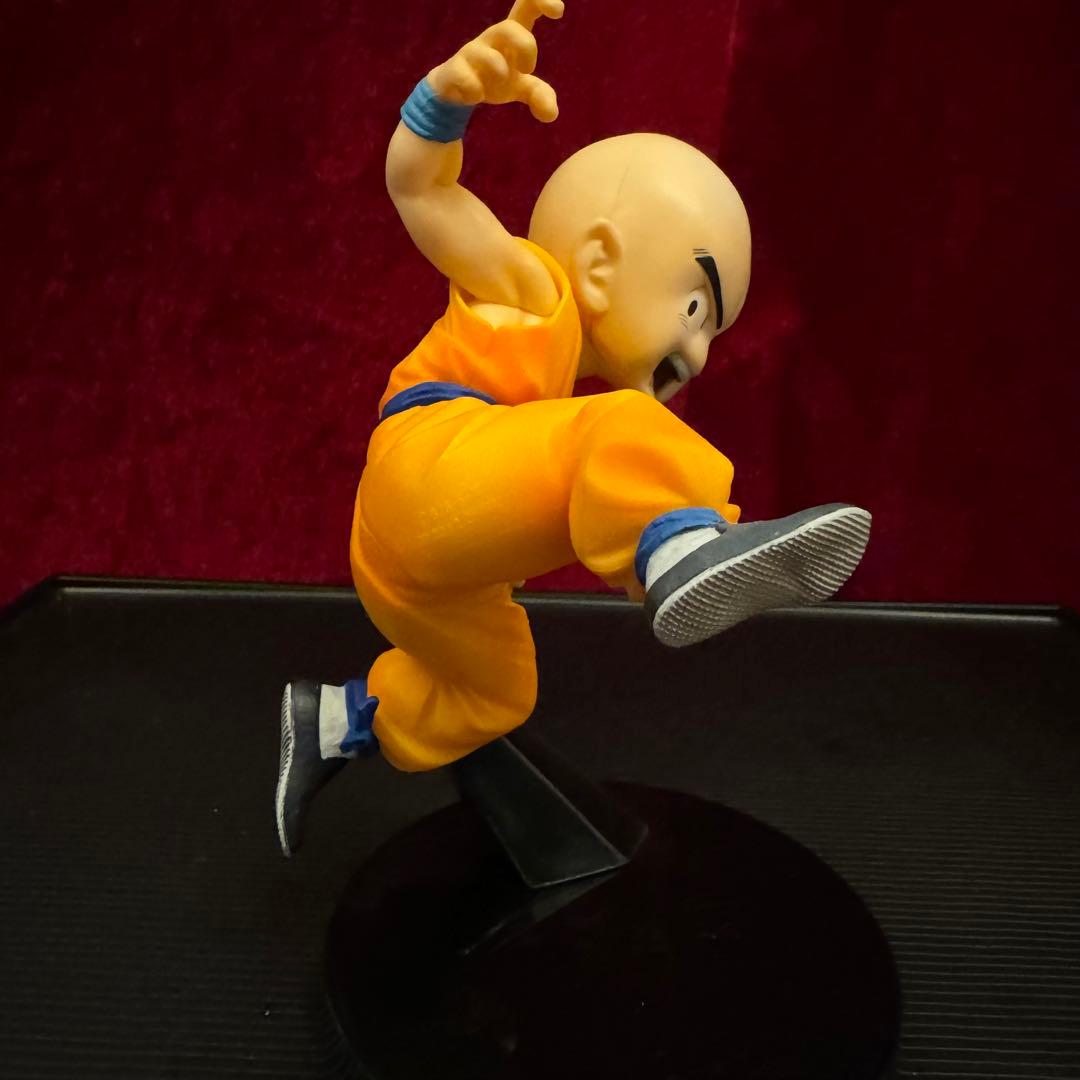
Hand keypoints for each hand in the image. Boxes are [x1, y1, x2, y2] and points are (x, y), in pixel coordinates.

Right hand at [428, 0, 563, 121]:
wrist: (455, 90)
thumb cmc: (493, 79)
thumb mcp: (520, 87)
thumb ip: (539, 95)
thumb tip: (551, 114)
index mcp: (511, 36)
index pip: (526, 5)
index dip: (542, 1)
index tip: (558, 11)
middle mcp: (491, 39)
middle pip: (509, 27)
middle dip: (525, 47)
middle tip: (527, 69)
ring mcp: (471, 54)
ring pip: (485, 53)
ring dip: (498, 69)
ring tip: (501, 80)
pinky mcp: (454, 70)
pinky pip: (463, 76)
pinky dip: (473, 90)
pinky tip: (475, 96)